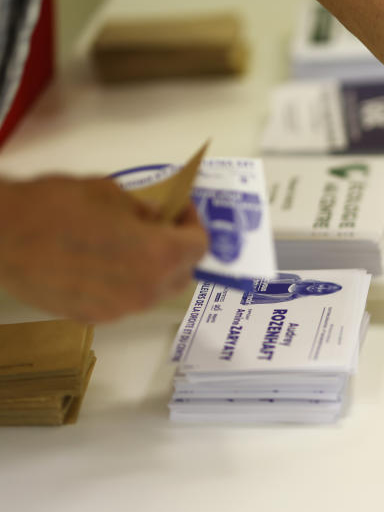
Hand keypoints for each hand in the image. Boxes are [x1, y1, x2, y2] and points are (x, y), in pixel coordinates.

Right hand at [0, 176, 207, 321]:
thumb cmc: (56, 206)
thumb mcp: (111, 194)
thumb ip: (145, 210)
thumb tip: (158, 219)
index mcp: (158, 256)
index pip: (199, 246)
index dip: (193, 224)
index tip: (179, 210)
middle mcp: (144, 290)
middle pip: (182, 275)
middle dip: (178, 250)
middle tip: (161, 227)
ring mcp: (117, 310)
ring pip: (154, 292)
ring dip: (154, 269)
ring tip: (130, 243)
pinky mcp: (90, 317)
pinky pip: (124, 301)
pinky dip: (127, 283)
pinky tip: (104, 261)